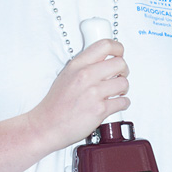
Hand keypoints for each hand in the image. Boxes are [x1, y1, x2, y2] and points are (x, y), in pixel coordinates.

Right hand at [26, 39, 130, 153]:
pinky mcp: (100, 109)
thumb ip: (85, 65)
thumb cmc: (55, 104)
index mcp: (77, 65)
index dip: (118, 48)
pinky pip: (123, 102)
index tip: (119, 53)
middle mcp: (86, 76)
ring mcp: (93, 92)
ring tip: (115, 93)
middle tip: (119, 76)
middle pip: (120, 63)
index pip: (105, 45)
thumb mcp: (66, 75)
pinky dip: (122, 104)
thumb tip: (103, 60)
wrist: (46, 126)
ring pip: (124, 83)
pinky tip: (114, 104)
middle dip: (123, 71)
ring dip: (123, 89)